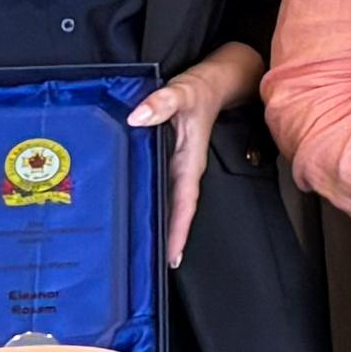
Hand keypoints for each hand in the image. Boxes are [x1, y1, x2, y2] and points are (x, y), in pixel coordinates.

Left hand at [123, 42, 261, 268]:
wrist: (213, 84)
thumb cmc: (198, 90)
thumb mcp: (180, 93)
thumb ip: (160, 103)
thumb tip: (137, 118)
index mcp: (190, 162)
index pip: (185, 203)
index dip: (179, 230)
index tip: (173, 256)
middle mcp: (185, 171)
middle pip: (178, 212)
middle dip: (169, 239)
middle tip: (152, 267)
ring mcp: (178, 168)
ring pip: (170, 204)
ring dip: (162, 226)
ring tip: (144, 252)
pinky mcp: (171, 162)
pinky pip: (163, 190)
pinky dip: (155, 206)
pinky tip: (141, 215)